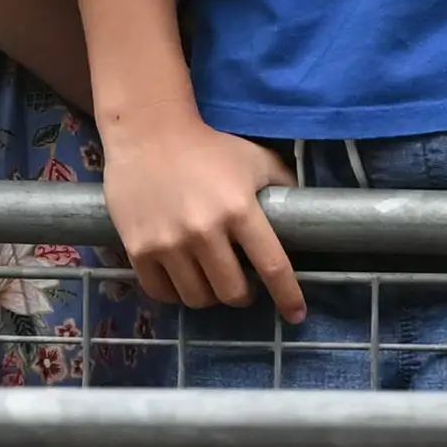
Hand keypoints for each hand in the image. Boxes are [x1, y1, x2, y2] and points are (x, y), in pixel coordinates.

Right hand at [103, 109, 300, 316]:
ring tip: (209, 280)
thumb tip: (307, 212)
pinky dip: (174, 293)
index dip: (288, 296)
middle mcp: (205, 231)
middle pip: (233, 293)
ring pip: (197, 298)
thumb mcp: (254, 158)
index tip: (296, 314)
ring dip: (209, 295)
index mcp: (239, 209)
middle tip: (241, 284)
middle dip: (243, 295)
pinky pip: (161, 293)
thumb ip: (283, 184)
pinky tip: (180, 279)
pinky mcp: (139, 249)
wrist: (147, 131)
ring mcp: (169, 243)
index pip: (272, 267)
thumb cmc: (207, 146)